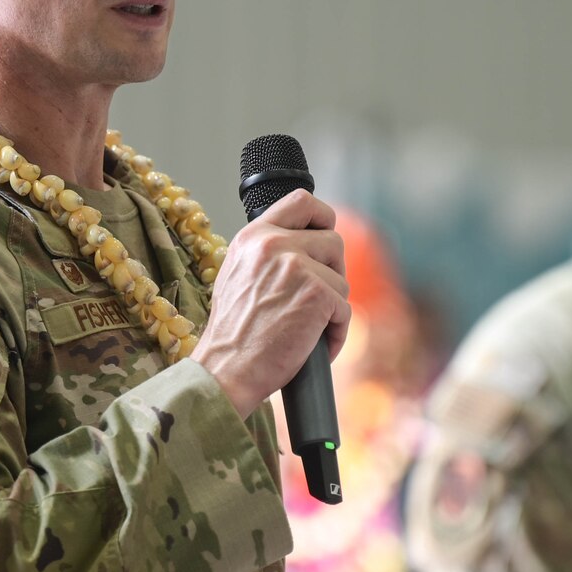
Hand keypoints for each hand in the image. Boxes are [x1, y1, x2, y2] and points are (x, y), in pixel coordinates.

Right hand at [192, 189, 349, 416]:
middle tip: (317, 300)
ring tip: (307, 330)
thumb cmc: (233, 334)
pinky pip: (345, 308)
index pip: (302, 202)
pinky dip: (336, 332)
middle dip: (333, 272)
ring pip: (342, 279)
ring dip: (333, 307)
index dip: (323, 218)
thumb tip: (306, 246)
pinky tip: (313, 346)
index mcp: (253, 237)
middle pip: (333, 241)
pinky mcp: (317, 294)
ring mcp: (297, 267)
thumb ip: (268, 255)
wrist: (226, 370)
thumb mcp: (239, 276)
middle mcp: (274, 244)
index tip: (325, 237)